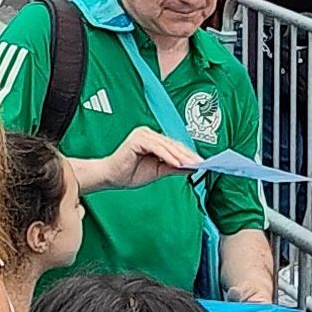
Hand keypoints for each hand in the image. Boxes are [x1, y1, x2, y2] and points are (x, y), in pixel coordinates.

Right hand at [85, 128, 199, 195]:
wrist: (111, 177)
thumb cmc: (129, 173)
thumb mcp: (158, 170)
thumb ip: (173, 167)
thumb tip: (191, 167)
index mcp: (152, 139)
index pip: (174, 146)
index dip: (187, 154)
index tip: (200, 163)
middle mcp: (148, 133)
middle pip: (172, 144)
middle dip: (187, 155)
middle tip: (200, 163)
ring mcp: (143, 134)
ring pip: (166, 145)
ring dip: (180, 156)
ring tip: (191, 164)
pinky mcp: (138, 139)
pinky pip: (157, 148)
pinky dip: (168, 156)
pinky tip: (177, 163)